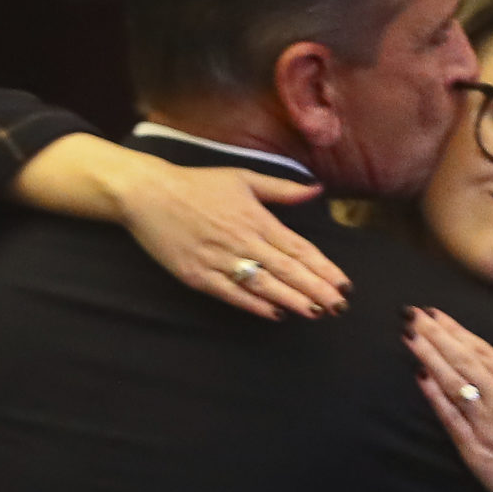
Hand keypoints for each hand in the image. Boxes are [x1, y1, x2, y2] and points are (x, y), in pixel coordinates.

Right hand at [99, 152, 348, 320]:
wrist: (149, 194)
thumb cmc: (197, 185)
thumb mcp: (244, 177)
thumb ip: (282, 190)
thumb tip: (316, 189)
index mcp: (256, 218)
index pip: (299, 248)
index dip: (323, 268)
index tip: (344, 284)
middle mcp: (242, 240)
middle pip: (287, 270)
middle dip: (316, 289)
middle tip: (339, 307)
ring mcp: (219, 260)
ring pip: (264, 285)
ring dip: (291, 300)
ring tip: (316, 312)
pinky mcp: (198, 275)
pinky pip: (231, 294)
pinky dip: (254, 305)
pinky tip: (274, 314)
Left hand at [406, 306, 492, 491]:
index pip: (483, 351)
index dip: (456, 330)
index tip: (435, 314)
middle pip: (463, 361)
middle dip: (435, 336)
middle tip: (411, 315)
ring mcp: (486, 427)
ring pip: (453, 385)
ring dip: (428, 358)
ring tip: (409, 337)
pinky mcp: (474, 451)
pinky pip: (450, 419)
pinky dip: (434, 396)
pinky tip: (419, 377)